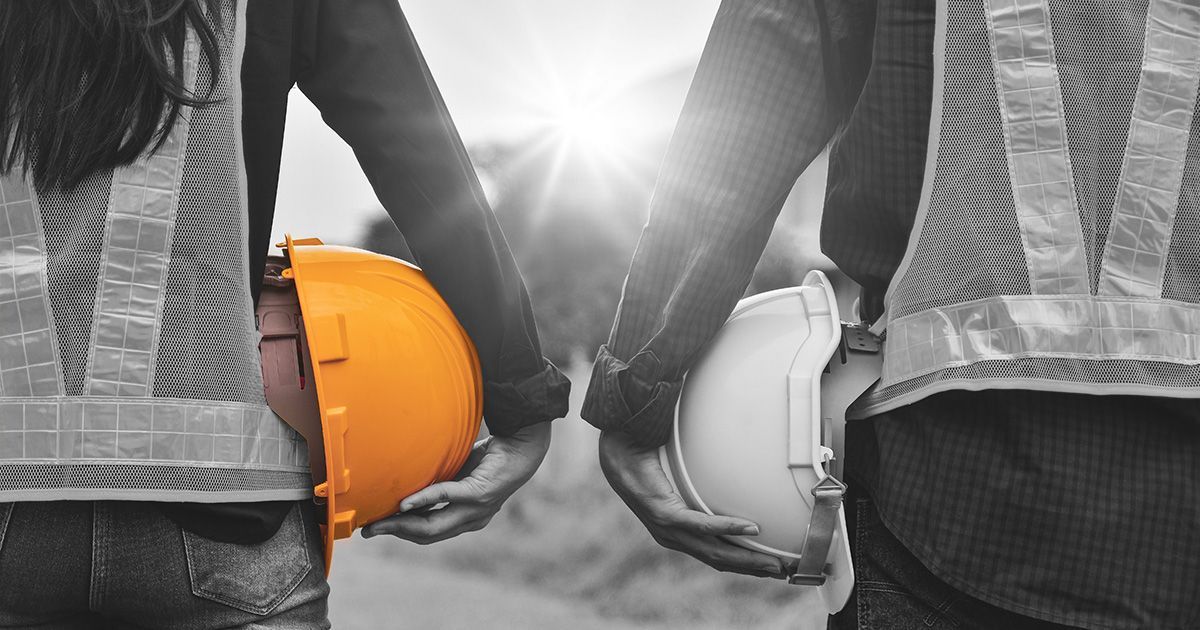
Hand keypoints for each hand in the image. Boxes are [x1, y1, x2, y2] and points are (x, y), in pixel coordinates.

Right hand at [361, 421, 550, 543]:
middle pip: (426, 535)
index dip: (401, 533)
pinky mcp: (479, 493)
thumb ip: (436, 483)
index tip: (375, 529)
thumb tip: (405, 481)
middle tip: (368, 531)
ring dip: (402, 524)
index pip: (428, 533)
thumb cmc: (490, 457)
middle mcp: (471, 520)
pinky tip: (404, 503)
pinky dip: (423, 500)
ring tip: (378, 523)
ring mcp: (476, 510)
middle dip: (394, 533)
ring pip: (433, 525)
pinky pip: (446, 498)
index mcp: (466, 519)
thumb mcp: (457, 473)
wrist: (522, 445)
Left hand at [599, 430, 787, 577]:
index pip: (716, 556)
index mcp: (678, 533)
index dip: (744, 565)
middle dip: (752, 568)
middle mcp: (673, 537)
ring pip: (713, 551)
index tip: (772, 568)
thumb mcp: (684, 477)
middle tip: (783, 571)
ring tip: (773, 561)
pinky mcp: (664, 514)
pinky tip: (751, 528)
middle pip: (719, 560)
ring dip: (746, 557)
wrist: (621, 449)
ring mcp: (668, 528)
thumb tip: (737, 469)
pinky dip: (728, 527)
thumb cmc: (651, 459)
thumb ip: (707, 482)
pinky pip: (701, 524)